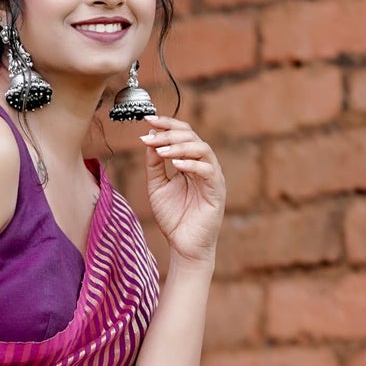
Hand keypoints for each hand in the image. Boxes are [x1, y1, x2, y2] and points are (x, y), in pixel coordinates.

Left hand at [141, 117, 224, 262]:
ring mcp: (212, 177)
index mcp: (190, 162)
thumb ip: (154, 164)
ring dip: (179, 147)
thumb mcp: (157, 186)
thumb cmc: (173, 217)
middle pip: (193, 137)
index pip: (182, 135)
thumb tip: (150, 138)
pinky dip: (191, 164)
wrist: (184, 246)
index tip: (148, 119)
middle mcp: (203, 166)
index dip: (167, 125)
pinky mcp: (217, 191)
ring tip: (160, 151)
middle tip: (152, 134)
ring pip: (202, 150)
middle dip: (171, 133)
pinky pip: (207, 170)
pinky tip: (175, 165)